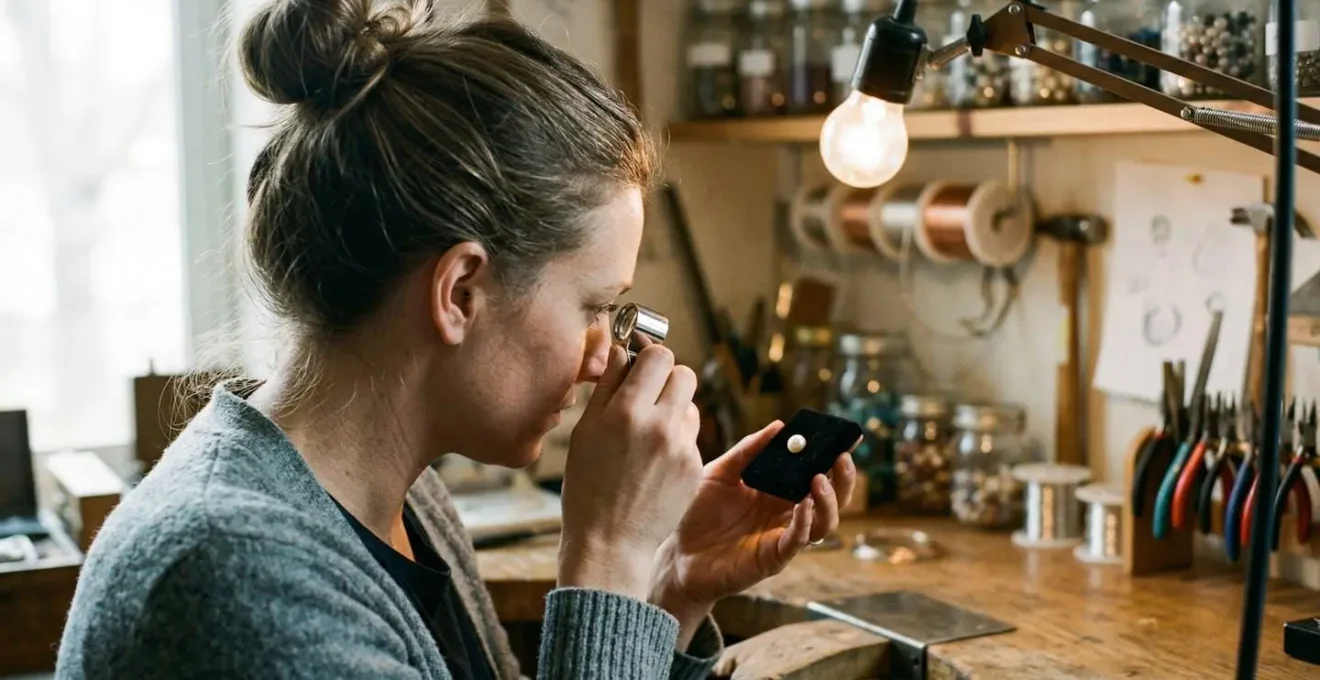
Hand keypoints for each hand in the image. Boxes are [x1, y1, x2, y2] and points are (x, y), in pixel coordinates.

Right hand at [558, 344, 703, 601]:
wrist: (609, 542)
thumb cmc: (588, 487)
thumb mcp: (584, 433)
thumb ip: (607, 387)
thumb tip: (624, 351)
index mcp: (626, 411)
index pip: (659, 355)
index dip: (650, 358)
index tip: (641, 368)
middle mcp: (659, 425)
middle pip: (684, 373)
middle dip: (667, 379)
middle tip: (648, 397)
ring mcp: (681, 447)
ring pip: (691, 404)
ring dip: (674, 409)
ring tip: (649, 433)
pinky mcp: (694, 467)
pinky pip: (691, 436)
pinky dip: (677, 440)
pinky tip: (655, 461)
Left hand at [649, 420, 856, 625]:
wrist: (675, 553)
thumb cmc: (696, 513)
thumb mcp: (719, 473)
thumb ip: (748, 451)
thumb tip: (779, 426)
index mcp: (777, 490)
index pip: (816, 471)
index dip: (834, 456)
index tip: (847, 437)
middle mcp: (786, 513)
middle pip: (830, 497)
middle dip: (843, 477)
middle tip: (842, 456)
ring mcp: (782, 536)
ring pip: (824, 522)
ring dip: (828, 500)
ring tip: (819, 478)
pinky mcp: (773, 557)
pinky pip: (798, 540)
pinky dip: (805, 521)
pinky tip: (802, 503)